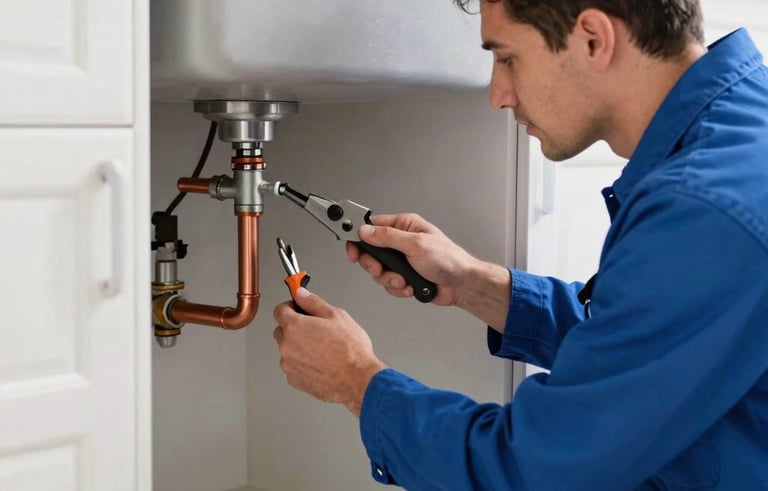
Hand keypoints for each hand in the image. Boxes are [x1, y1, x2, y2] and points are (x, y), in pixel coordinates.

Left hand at [273, 287, 386, 415]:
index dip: (290, 307)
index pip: (279, 310)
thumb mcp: (336, 316)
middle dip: (294, 328)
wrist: (358, 379)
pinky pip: (293, 366)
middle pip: (281, 330)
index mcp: (295, 327)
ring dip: (298, 347)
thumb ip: (313, 302)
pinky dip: (302, 363)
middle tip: (315, 330)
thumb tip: (301, 294)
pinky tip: (320, 362)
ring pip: (288, 350)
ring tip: (322, 349)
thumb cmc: (350, 350)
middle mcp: (287, 346)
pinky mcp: (294, 380)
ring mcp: (289, 365)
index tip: (298, 308)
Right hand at [346, 213, 478, 306]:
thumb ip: (388, 237)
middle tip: (380, 269)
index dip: (358, 238)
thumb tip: (365, 231)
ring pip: (378, 271)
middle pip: (370, 252)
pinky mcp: (404, 276)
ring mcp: (402, 260)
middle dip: (375, 265)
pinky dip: (397, 288)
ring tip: (404, 280)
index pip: (371, 227)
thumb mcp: (415, 245)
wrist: (461, 285)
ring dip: (389, 279)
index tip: (352, 249)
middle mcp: (401, 241)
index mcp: (404, 226)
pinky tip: (410, 286)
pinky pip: (388, 283)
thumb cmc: (448, 260)